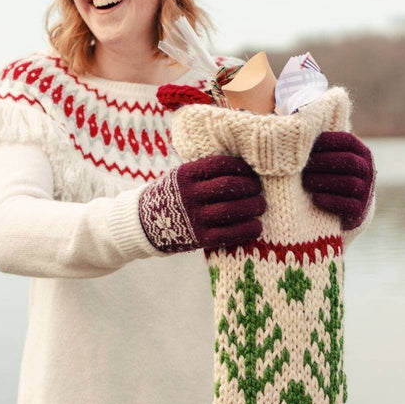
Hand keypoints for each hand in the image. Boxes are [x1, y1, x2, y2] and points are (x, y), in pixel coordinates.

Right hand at [139, 155, 265, 252]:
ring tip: (260, 206)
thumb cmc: (172, 196)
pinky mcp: (199, 238)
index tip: (251, 172)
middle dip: (251, 187)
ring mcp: (194, 218)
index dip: (242, 168)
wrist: (144, 223)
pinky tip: (256, 226)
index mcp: (186, 174)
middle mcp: (190, 195)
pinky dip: (246, 230)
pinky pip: (228, 234)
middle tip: (258, 190)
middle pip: (229, 187)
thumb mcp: (181, 176)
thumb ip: (205, 172)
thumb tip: (243, 167)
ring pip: (231, 210)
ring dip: (252, 207)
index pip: (221, 165)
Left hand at [302, 131, 374, 230]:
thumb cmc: (330, 176)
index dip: (328, 140)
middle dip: (324, 162)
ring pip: (349, 183)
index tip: (308, 144)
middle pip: (349, 162)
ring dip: (324, 181)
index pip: (348, 141)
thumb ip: (320, 145)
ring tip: (306, 182)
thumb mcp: (330, 159)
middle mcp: (367, 170)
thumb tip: (296, 123)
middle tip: (303, 166)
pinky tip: (315, 198)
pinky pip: (347, 205)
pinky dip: (330, 201)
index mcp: (361, 152)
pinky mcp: (360, 210)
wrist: (344, 209)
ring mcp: (366, 191)